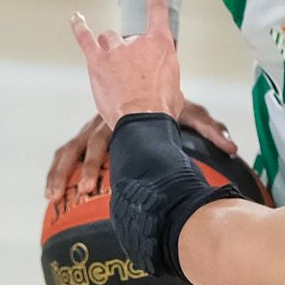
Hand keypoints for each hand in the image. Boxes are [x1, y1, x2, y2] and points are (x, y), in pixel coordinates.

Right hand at [44, 100, 237, 201]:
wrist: (153, 88)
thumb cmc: (172, 104)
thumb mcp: (192, 113)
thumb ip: (210, 128)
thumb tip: (233, 147)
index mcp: (124, 116)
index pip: (109, 137)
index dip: (99, 161)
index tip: (95, 184)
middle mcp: (103, 121)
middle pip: (86, 144)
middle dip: (82, 169)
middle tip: (82, 191)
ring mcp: (91, 129)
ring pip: (68, 150)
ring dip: (60, 173)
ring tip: (53, 196)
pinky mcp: (85, 137)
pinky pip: (65, 153)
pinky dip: (57, 172)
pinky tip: (52, 196)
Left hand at [69, 0, 184, 130]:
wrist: (144, 121)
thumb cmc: (162, 108)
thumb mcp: (173, 85)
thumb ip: (161, 70)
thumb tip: (153, 75)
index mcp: (162, 45)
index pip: (158, 7)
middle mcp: (138, 42)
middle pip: (128, 36)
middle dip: (129, 54)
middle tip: (133, 79)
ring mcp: (115, 51)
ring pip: (109, 40)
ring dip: (111, 53)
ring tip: (116, 76)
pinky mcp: (97, 61)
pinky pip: (86, 38)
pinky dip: (80, 27)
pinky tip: (77, 18)